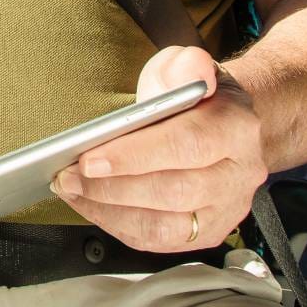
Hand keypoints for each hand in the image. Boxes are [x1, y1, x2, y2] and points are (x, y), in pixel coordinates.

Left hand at [51, 45, 265, 252]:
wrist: (226, 125)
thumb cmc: (197, 96)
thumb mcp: (188, 66)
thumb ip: (184, 65)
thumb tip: (187, 72)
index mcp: (236, 128)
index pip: (187, 146)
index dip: (135, 156)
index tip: (91, 159)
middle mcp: (238, 174)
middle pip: (173, 192)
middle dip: (112, 187)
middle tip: (69, 175)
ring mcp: (225, 209)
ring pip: (165, 226)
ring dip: (109, 211)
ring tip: (72, 190)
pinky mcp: (207, 232)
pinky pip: (159, 241)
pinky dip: (118, 225)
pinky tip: (91, 205)